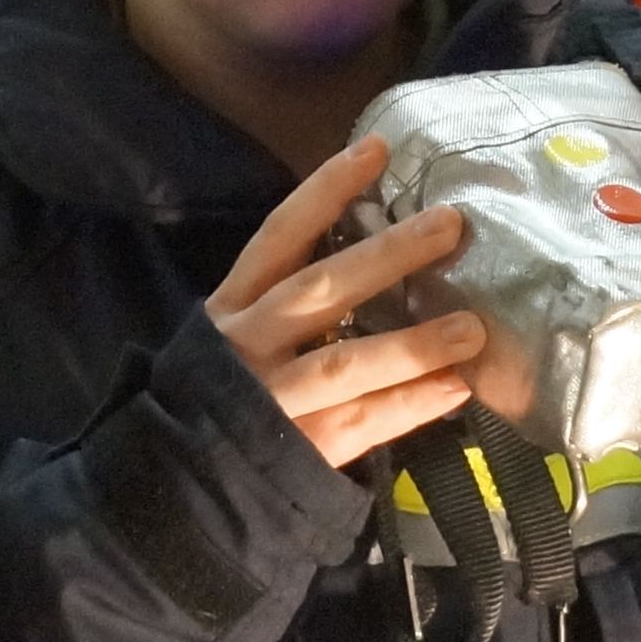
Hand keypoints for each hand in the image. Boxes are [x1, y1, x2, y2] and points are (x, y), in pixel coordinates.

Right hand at [207, 140, 487, 470]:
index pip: (279, 238)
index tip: (375, 150)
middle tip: (450, 225)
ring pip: (345, 362)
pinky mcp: (293, 451)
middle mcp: (248, 345)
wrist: (167, 491)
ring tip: (474, 328)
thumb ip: (283, 311)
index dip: (324, 192)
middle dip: (387, 256)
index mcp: (231, 309)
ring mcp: (270, 399)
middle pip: (320, 290)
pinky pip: (359, 424)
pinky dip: (409, 406)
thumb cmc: (211, 405)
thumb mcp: (229, 344)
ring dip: (413, 343)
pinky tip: (456, 390)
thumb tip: (374, 263)